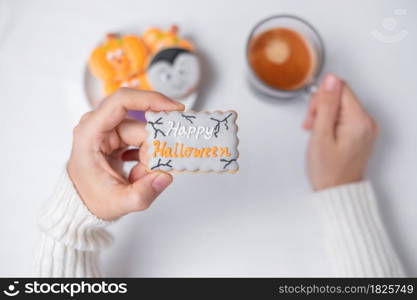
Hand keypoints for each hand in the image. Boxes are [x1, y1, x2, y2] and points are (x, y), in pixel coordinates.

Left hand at [68, 88, 183, 219]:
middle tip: (152, 172)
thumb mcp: (118, 203)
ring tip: (138, 178)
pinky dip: (146, 157)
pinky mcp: (118, 135)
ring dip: (148, 158)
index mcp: (90, 133)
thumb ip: (143, 193)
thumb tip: (165, 175)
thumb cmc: (90, 198)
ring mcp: (109, 130)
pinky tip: (137, 172)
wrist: (82, 202)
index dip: (150, 100)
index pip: (121, 102)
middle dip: (152, 150)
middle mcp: (98, 126)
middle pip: (139, 125)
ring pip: (144, 135)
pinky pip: (143, 140)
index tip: (174, 109)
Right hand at [302, 74, 378, 190]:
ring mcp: (367, 129)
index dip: (321, 98)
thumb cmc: (328, 170)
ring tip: (317, 134)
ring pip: (342, 107)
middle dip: (322, 107)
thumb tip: (330, 80)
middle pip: (341, 96)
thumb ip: (325, 105)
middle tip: (312, 126)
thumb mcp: (320, 135)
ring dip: (325, 116)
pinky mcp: (362, 134)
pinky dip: (332, 123)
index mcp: (359, 120)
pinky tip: (324, 136)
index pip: (340, 88)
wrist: (336, 192)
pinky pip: (345, 118)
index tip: (313, 115)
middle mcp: (368, 122)